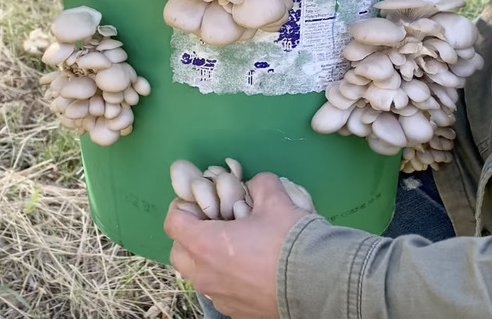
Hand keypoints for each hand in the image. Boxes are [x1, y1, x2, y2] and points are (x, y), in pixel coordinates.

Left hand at [164, 173, 312, 318]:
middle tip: (213, 223)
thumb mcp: (276, 200)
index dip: (182, 207)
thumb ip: (260, 185)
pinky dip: (225, 278)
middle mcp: (206, 275)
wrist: (318, 282)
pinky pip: (219, 292)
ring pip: (199, 275)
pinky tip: (250, 269)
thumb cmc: (290, 240)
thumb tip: (255, 185)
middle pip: (179, 252)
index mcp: (205, 245)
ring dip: (206, 259)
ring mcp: (219, 297)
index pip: (173, 223)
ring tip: (233, 247)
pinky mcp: (236, 312)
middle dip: (189, 235)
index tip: (199, 202)